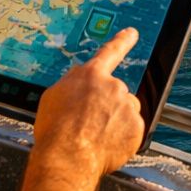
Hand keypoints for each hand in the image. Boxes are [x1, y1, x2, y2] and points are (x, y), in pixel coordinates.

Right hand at [11, 28, 143, 190]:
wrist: (68, 157)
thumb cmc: (55, 130)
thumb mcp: (53, 96)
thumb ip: (72, 83)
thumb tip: (80, 79)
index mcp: (92, 76)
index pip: (110, 52)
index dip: (122, 41)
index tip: (132, 33)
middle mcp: (114, 87)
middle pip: (115, 93)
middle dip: (106, 106)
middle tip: (88, 124)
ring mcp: (127, 107)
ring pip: (125, 112)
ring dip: (115, 121)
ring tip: (94, 138)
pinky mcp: (137, 127)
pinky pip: (131, 131)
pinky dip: (121, 138)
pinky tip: (104, 146)